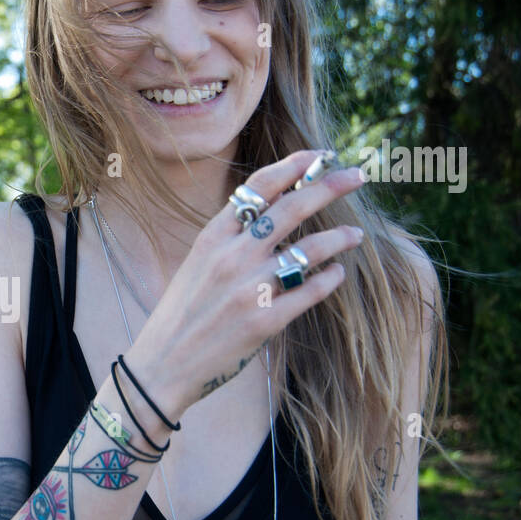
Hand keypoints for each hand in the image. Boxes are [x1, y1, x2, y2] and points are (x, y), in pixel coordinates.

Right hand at [133, 150, 365, 413]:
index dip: (294, 166)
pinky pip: (310, 291)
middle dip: (330, 186)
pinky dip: (329, 279)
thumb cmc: (181, 312)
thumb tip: (272, 212)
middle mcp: (233, 257)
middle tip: (357, 176)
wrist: (163, 364)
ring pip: (309, 249)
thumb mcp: (196, 263)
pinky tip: (337, 273)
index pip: (259, 187)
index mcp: (212, 237)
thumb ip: (230, 239)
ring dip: (339, 237)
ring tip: (356, 234)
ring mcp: (250, 289)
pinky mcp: (265, 321)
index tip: (320, 156)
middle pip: (292, 208)